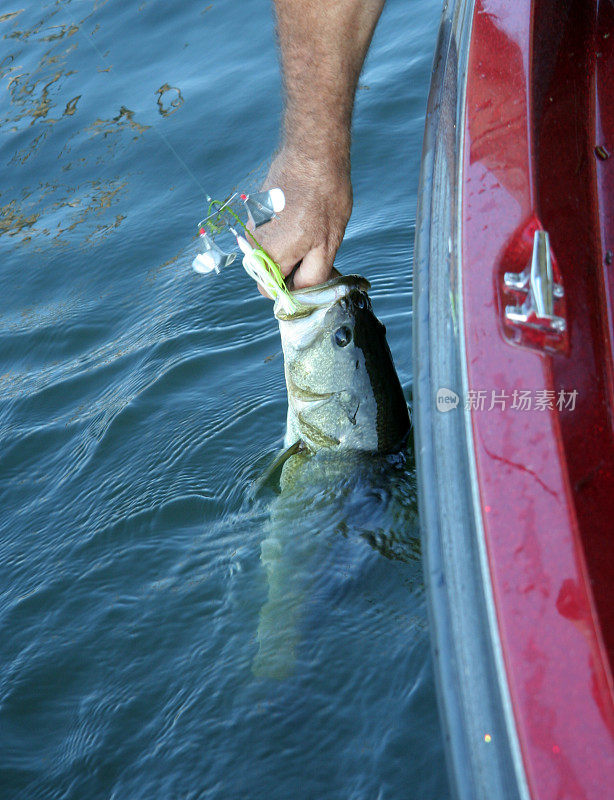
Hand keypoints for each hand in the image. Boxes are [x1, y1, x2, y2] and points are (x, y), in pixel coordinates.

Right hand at [253, 146, 352, 290]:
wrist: (313, 152)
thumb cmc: (324, 196)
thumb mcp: (328, 245)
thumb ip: (312, 277)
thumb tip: (302, 293)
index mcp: (270, 255)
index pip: (270, 290)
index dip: (291, 288)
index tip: (310, 277)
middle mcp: (254, 241)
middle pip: (269, 270)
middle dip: (291, 267)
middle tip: (316, 249)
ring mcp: (252, 222)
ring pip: (270, 250)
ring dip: (289, 247)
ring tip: (311, 227)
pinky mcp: (256, 207)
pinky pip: (269, 231)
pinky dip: (284, 229)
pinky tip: (303, 213)